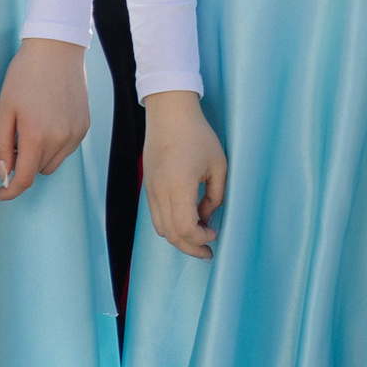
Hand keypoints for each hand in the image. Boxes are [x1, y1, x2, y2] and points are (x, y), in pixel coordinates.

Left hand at [0, 37, 91, 199]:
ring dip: (40, 156)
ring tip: (30, 130)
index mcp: (38, 136)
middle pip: (39, 170)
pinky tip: (47, 122)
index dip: (10, 191)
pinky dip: (55, 145)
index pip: (25, 179)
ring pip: (54, 161)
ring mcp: (77, 132)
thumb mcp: (5, 110)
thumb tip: (5, 172)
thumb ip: (2, 145)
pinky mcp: (85, 124)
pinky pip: (67, 148)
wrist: (57, 49)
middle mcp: (62, 138)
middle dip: (23, 165)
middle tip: (13, 142)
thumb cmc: (25, 76)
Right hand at [142, 89, 228, 258]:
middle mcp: (159, 193)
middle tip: (208, 251)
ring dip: (179, 238)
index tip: (215, 235)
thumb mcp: (218, 164)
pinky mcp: (148, 187)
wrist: (169, 115)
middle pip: (170, 234)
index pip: (184, 228)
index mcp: (178, 186)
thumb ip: (216, 194)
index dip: (200, 238)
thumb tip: (207, 215)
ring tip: (200, 237)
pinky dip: (171, 225)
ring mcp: (150, 191)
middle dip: (190, 247)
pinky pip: (156, 216)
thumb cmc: (198, 135)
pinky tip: (189, 220)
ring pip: (160, 228)